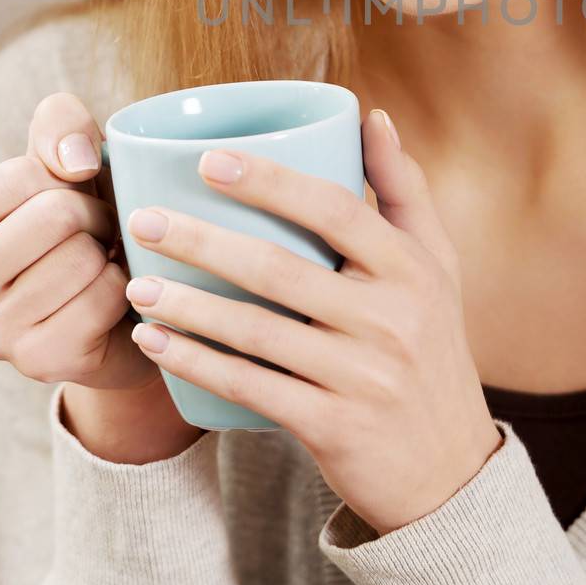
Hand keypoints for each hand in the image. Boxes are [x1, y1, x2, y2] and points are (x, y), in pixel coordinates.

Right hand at [0, 92, 157, 394]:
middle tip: (93, 236)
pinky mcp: (37, 363)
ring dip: (108, 253)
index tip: (66, 204)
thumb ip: (59, 127)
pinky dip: (121, 289)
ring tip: (97, 265)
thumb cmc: (78, 226)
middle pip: (54, 215)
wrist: (112, 308)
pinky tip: (109, 301)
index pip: (22, 175)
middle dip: (94, 215)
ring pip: (81, 257)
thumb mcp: (63, 160)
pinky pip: (103, 297)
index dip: (66, 180)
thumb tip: (73, 163)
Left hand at [123, 108, 503, 535]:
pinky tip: (157, 343)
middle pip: (280, 268)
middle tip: (143, 220)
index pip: (335, 210)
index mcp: (411, 268)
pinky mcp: (333, 427)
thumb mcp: (436, 266)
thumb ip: (403, 190)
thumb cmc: (431, 347)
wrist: (449, 469)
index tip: (209, 161)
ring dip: (187, 305)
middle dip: (202, 241)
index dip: (270, 182)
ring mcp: (361, 376)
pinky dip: (198, 362)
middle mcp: (390, 318)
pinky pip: (251, 387)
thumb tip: (371, 115)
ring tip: (136, 285)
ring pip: (256, 331)